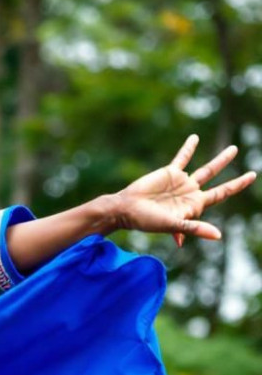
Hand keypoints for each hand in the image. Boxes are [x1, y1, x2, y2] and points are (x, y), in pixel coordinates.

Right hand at [108, 135, 255, 245]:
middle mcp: (191, 193)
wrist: (125, 208)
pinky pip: (182, 157)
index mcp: (194, 206)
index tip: (252, 176)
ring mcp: (181, 182)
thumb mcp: (171, 225)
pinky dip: (189, 148)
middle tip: (253, 174)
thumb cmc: (146, 221)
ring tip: (234, 150)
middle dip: (235, 179)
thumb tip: (218, 236)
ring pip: (206, 169)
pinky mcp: (169, 172)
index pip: (222, 194)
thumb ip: (194, 228)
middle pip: (218, 182)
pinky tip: (195, 138)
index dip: (237, 185)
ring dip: (220, 160)